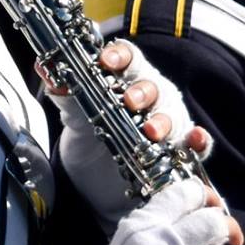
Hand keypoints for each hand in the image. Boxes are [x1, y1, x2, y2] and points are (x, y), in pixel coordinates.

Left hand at [46, 38, 210, 228]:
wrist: (96, 188)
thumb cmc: (91, 142)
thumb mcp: (75, 120)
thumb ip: (67, 95)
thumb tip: (44, 67)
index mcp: (127, 80)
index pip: (128, 58)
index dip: (119, 56)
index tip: (105, 61)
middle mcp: (152, 98)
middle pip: (153, 86)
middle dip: (143, 91)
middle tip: (129, 101)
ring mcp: (169, 124)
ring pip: (174, 114)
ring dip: (165, 121)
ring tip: (153, 132)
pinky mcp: (180, 152)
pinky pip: (197, 145)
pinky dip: (200, 141)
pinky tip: (196, 140)